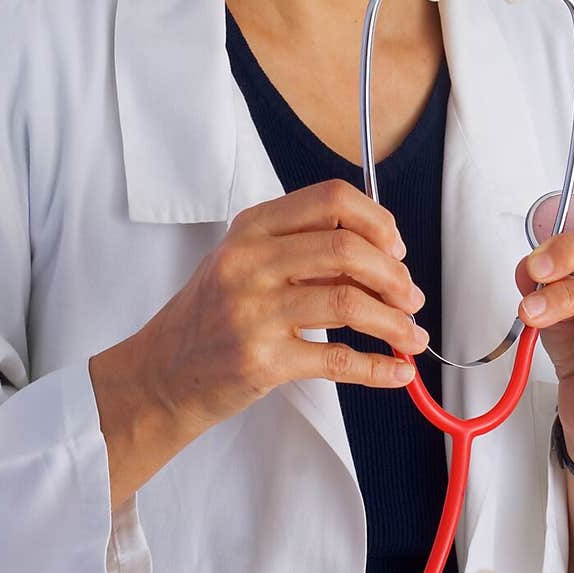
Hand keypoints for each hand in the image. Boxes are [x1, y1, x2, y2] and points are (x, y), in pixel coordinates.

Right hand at [134, 178, 428, 435]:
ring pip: (348, 302)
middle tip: (411, 297)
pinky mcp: (261, 360)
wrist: (161, 373)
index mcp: (252, 228)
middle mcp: (250, 261)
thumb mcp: (245, 263)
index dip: (376, 221)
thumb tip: (382, 258)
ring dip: (395, 322)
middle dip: (394, 275)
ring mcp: (253, 311)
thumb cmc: (211, 315)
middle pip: (346, 248)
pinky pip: (337, 360)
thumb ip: (302, 250)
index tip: (396, 248)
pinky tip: (397, 371)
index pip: (330, 199)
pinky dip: (378, 367)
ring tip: (411, 336)